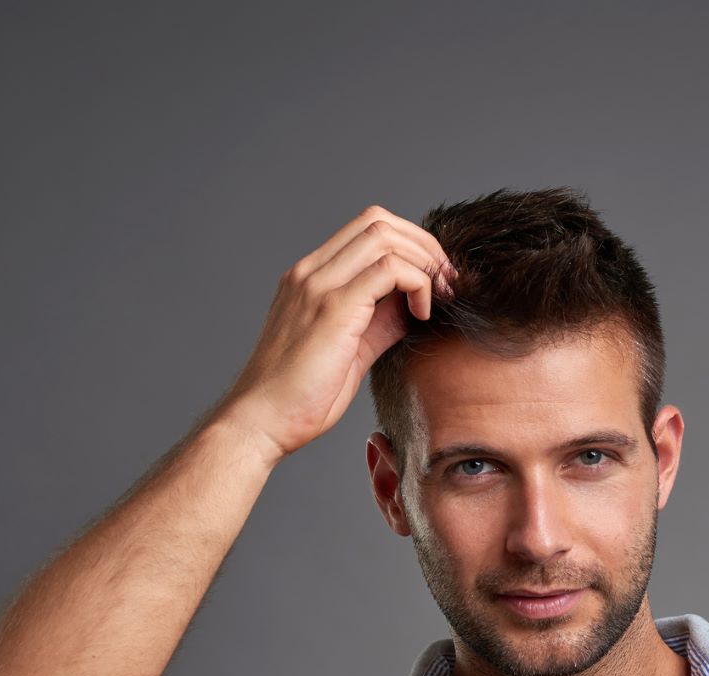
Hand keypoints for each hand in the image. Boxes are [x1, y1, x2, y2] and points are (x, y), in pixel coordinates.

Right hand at [220, 205, 457, 461]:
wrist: (261, 422)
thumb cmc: (300, 397)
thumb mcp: (350, 350)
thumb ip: (379, 321)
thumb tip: (414, 306)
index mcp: (309, 278)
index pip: (366, 230)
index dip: (410, 245)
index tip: (436, 280)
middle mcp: (309, 272)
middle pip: (378, 220)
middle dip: (424, 245)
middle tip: (448, 282)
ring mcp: (317, 285)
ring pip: (384, 236)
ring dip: (424, 260)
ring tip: (440, 296)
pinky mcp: (332, 308)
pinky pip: (389, 269)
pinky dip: (417, 283)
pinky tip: (421, 314)